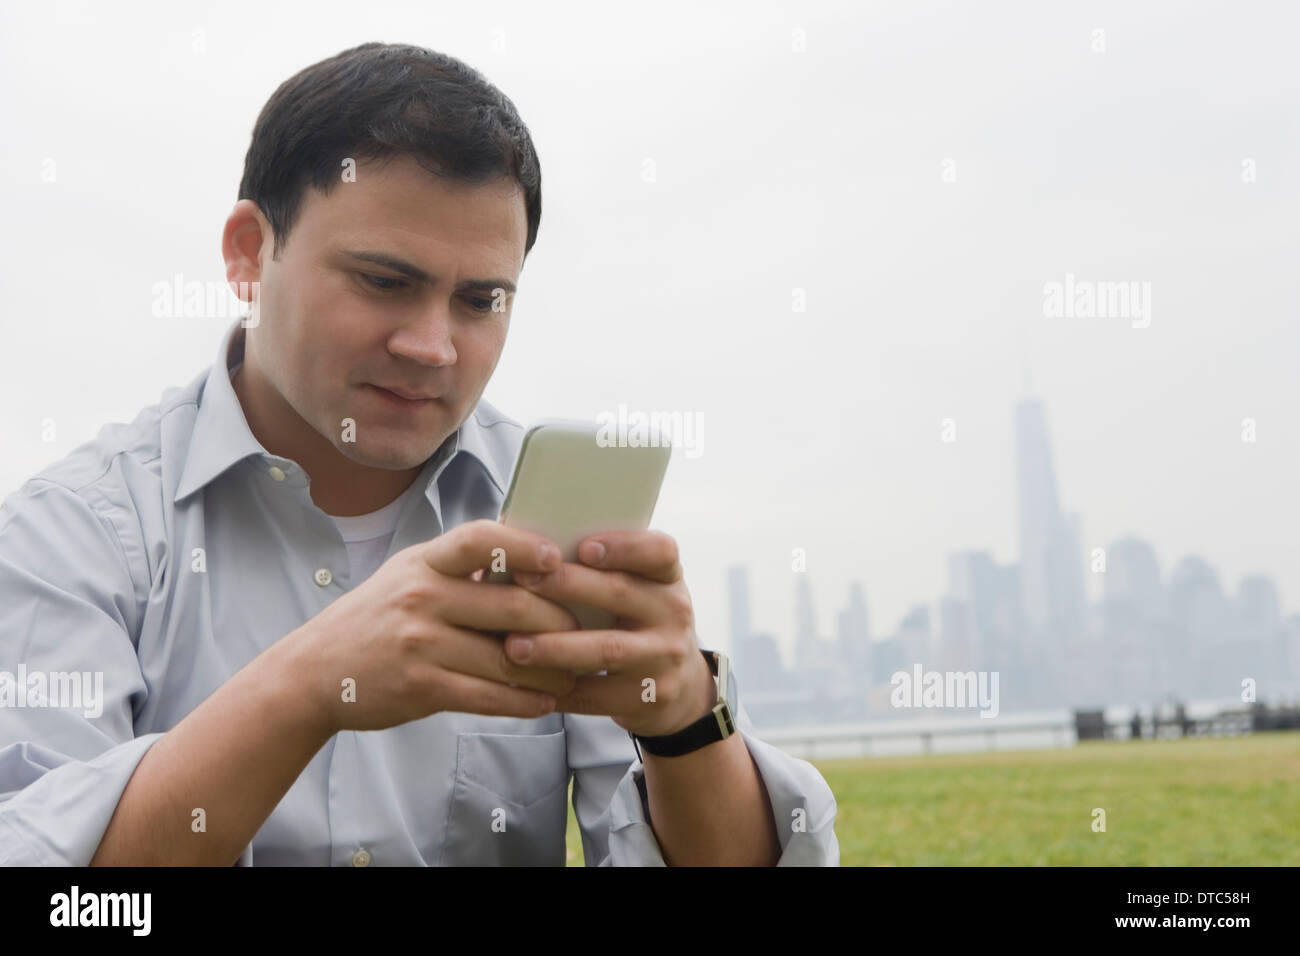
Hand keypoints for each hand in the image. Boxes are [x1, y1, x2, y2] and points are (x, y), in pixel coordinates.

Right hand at [287, 519, 580, 733]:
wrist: (316, 671)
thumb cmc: (378, 617)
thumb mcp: (410, 574)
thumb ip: (462, 566)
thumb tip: (534, 557)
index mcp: (425, 561)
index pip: (481, 540)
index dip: (525, 547)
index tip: (558, 559)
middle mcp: (422, 596)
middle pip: (513, 606)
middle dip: (560, 621)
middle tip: (587, 631)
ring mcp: (421, 643)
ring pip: (508, 658)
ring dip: (551, 669)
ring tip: (574, 673)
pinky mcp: (421, 687)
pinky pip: (489, 697)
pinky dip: (525, 701)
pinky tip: (544, 701)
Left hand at [500, 530, 717, 737]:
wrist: (680, 684)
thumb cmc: (640, 621)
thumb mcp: (640, 588)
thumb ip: (604, 569)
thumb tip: (532, 548)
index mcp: (668, 577)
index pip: (659, 552)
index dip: (624, 547)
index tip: (583, 547)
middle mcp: (674, 614)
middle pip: (621, 593)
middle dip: (568, 586)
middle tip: (522, 580)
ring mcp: (665, 658)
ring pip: (607, 649)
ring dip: (556, 647)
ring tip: (515, 644)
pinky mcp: (650, 698)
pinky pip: (597, 695)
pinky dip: (558, 689)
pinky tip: (527, 683)